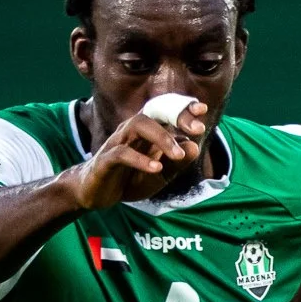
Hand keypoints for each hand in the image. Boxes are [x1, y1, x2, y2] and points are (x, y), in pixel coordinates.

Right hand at [67, 101, 205, 209]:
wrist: (98, 194)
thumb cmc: (131, 179)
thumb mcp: (161, 175)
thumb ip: (177, 163)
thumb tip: (196, 146)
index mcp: (146, 132)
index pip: (163, 111)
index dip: (181, 107)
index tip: (202, 109)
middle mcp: (131, 131)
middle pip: (152, 112)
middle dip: (176, 116)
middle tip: (198, 130)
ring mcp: (117, 143)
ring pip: (137, 126)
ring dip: (161, 138)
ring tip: (178, 154)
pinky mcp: (105, 160)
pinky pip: (122, 153)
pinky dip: (140, 160)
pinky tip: (156, 169)